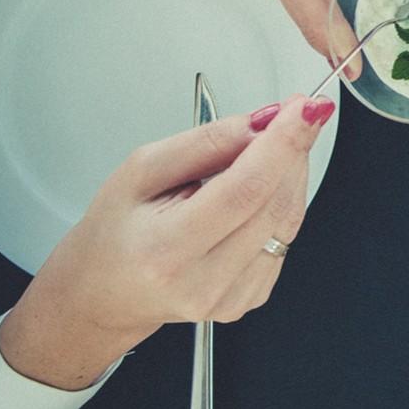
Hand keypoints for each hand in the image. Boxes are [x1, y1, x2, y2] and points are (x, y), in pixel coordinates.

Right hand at [0, 95, 333, 389]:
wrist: (104, 293)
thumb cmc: (114, 233)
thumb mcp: (140, 171)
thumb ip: (203, 144)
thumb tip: (259, 124)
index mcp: (166, 250)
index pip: (244, 191)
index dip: (282, 145)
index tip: (304, 109)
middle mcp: (202, 282)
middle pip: (274, 204)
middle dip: (293, 149)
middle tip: (296, 112)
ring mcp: (229, 298)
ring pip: (287, 221)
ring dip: (292, 173)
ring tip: (276, 145)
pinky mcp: (249, 299)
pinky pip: (284, 239)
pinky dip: (282, 202)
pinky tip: (262, 186)